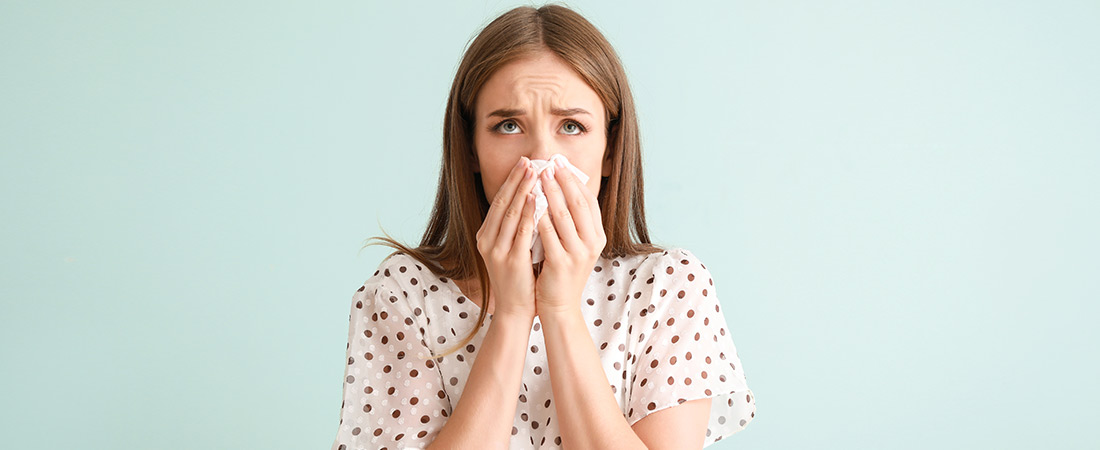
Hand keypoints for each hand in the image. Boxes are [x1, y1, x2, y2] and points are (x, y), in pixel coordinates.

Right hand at [475, 157, 539, 318]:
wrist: (514, 309)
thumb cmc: (518, 278)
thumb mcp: (512, 248)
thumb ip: (516, 227)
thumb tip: (531, 198)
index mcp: (486, 235)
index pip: (499, 202)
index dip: (511, 181)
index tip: (523, 163)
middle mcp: (487, 240)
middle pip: (502, 202)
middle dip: (516, 179)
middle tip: (529, 160)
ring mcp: (497, 250)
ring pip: (510, 213)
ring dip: (523, 190)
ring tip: (534, 171)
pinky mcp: (510, 260)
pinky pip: (520, 231)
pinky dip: (528, 212)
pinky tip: (537, 198)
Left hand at [534, 160, 606, 315]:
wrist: (559, 306)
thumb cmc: (562, 271)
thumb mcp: (575, 245)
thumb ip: (572, 221)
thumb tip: (561, 188)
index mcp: (597, 236)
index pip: (589, 201)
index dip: (575, 180)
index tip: (561, 163)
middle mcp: (592, 243)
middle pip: (579, 203)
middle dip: (563, 180)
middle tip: (550, 162)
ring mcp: (578, 254)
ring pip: (564, 216)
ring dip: (551, 192)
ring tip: (539, 175)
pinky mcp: (561, 263)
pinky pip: (549, 234)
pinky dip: (539, 216)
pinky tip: (530, 202)